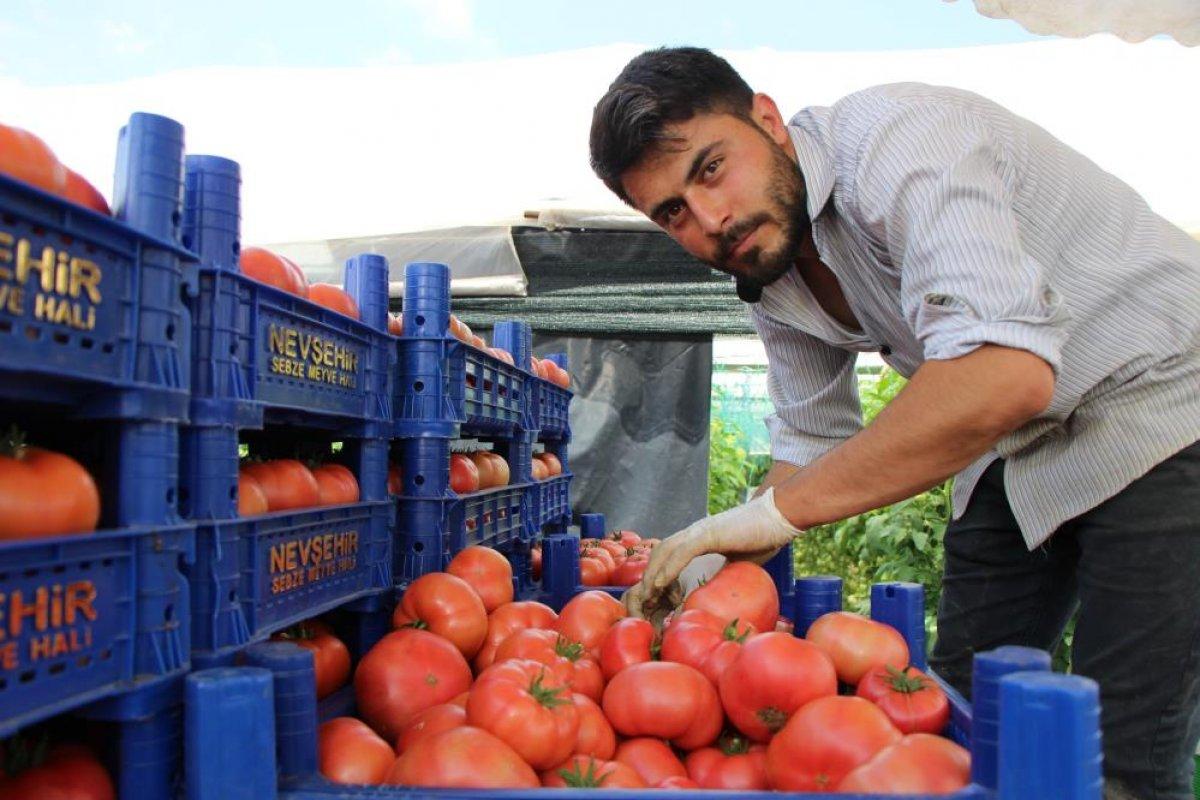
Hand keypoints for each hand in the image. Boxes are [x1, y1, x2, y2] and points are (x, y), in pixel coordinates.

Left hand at [622, 487, 802, 619]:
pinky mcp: (710, 533)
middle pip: (660, 551)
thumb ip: (724, 574)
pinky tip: (660, 583)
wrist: (780, 515)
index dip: (659, 573)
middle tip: (645, 600)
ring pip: (666, 550)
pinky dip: (669, 567)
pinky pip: (683, 551)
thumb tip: (719, 596)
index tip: (656, 597)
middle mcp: (694, 532)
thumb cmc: (764, 537)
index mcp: (700, 538)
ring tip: (647, 595)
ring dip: (653, 573)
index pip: (670, 554)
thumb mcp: (739, 563)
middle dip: (649, 575)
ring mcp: (700, 531)